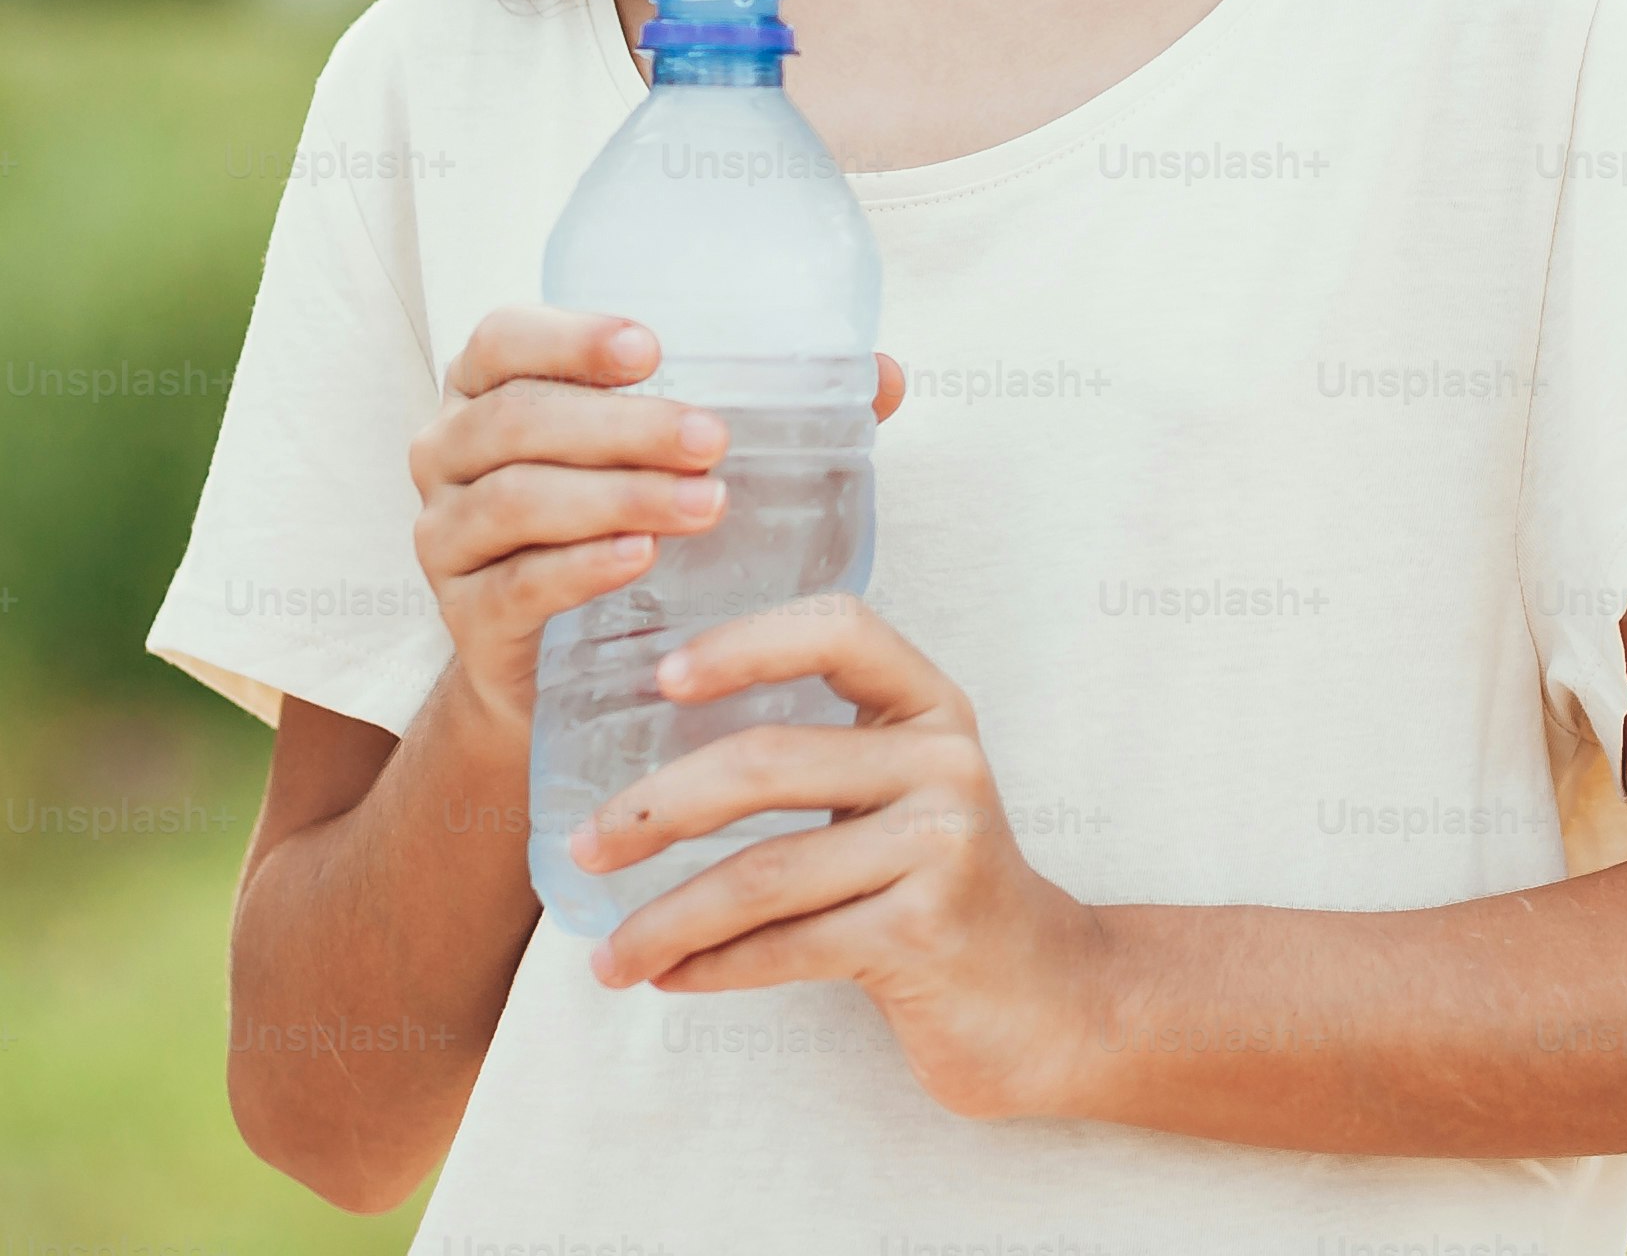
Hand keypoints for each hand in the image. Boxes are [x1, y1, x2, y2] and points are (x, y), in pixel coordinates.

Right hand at [406, 320, 905, 743]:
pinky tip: (642, 561)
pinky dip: (580, 569)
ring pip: (514, 499)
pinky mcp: (462, 616)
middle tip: (715, 438)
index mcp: (489, 386)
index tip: (652, 348)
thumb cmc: (628, 522)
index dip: (568, 335)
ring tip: (705, 504)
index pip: (502, 337)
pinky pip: (514, 585)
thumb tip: (883, 375)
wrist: (561, 663)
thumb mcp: (677, 457)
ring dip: (616, 496)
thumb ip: (775, 411)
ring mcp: (443, 536)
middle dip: (621, 426)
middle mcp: (447, 450)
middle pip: (517, 420)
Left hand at [573, 593, 1109, 1122]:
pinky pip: (789, 945)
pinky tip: (670, 979)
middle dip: (655, 810)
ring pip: (764, 873)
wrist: (1044, 996)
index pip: (838, 629)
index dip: (744, 643)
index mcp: (932, 705)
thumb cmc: (936, 887)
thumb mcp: (899, 795)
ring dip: (668, 918)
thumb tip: (646, 760)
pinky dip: (714, 968)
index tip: (658, 680)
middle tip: (583, 847)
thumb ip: (819, 755)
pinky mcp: (928, 930)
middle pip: (768, 763)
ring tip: (608, 956)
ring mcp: (943, 845)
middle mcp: (945, 760)